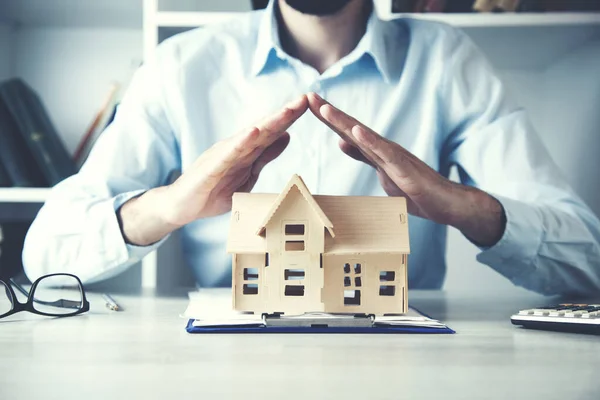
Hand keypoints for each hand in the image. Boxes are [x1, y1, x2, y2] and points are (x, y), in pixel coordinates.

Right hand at [165, 94, 308, 225]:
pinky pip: (229, 153)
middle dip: (286, 114)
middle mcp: (236, 146)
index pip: (273, 131)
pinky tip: (255, 131)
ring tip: (288, 110)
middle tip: (306, 99)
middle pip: (265, 128)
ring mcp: (223, 155)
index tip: (311, 104)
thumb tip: (287, 136)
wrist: (182, 206)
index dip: (291, 118)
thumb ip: (265, 155)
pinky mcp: (212, 167)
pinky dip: (242, 141)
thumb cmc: (214, 190)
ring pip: (251, 136)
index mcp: (247, 150)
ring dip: (270, 122)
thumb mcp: (247, 174)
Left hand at [307, 92, 504, 246]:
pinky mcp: (405, 169)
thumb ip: (365, 156)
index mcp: (376, 151)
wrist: (445, 204)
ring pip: (365, 136)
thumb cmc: (416, 189)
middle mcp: (384, 148)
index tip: (308, 104)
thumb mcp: (383, 172)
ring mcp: (395, 157)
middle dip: (329, 112)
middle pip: (352, 127)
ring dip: (344, 121)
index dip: (327, 118)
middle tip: (308, 96)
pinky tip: (356, 130)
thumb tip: (342, 141)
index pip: (347, 131)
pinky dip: (370, 141)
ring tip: (324, 108)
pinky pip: (385, 154)